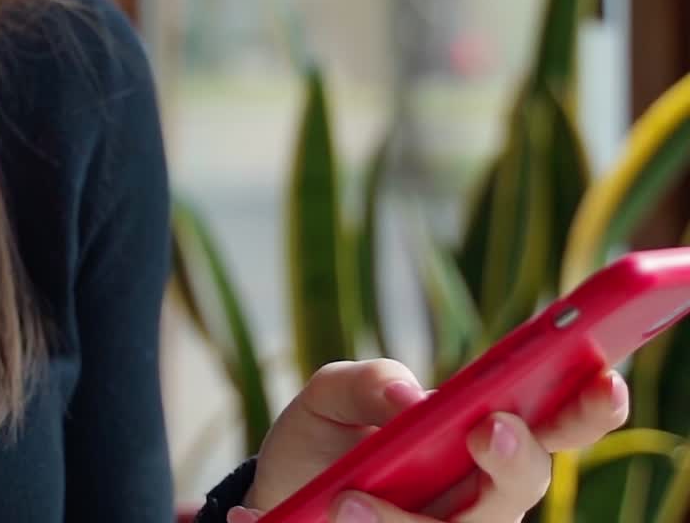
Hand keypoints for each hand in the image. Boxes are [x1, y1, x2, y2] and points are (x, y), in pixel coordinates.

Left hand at [227, 358, 628, 522]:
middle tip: (485, 428)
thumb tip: (410, 397)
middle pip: (526, 482)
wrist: (282, 496)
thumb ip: (368, 381)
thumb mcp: (332, 394)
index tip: (604, 377)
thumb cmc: (325, 437)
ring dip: (411, 518)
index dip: (590, 405)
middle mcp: (482, 490)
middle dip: (514, 457)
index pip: (552, 419)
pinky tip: (335, 507)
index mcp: (481, 430)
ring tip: (349, 497)